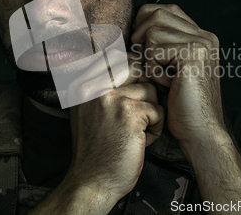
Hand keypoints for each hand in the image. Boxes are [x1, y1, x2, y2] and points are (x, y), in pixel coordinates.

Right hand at [65, 50, 164, 204]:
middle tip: (139, 110)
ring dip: (150, 112)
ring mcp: (111, 98)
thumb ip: (102, 86)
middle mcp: (93, 86)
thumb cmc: (96, 148)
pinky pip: (157, 110)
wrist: (92, 181)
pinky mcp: (129, 113)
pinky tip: (140, 141)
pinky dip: (155, 127)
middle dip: (144, 88)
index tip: (133, 94)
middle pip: (136, 66)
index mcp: (82, 84)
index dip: (133, 73)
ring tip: (137, 130)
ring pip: (150, 89)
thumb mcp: (88, 110)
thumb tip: (130, 64)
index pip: (116, 58)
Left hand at [131, 4, 225, 151]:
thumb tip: (132, 32)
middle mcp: (204, 35)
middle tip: (148, 64)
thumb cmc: (182, 106)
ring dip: (148, 56)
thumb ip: (162, 47)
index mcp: (201, 37)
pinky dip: (153, 70)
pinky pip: (154, 50)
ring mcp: (201, 43)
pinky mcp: (193, 54)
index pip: (165, 9)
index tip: (140, 48)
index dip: (145, 24)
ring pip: (152, 30)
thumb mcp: (170, 70)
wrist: (201, 132)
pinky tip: (168, 86)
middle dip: (141, 36)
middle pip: (155, 13)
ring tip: (162, 77)